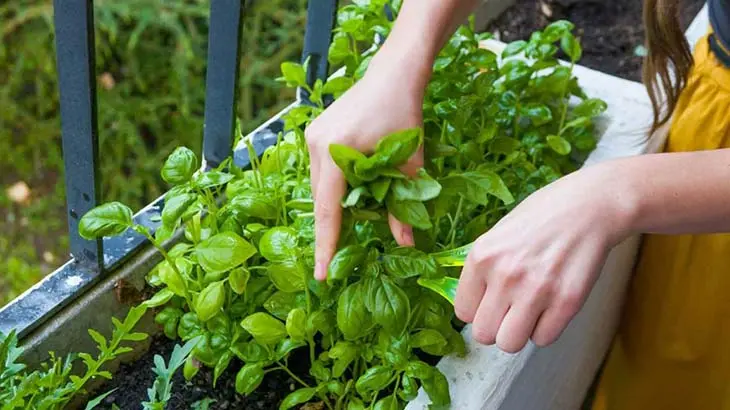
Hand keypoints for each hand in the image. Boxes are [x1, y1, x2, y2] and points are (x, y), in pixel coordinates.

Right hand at [306, 60, 425, 280]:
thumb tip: (406, 244)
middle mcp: (316, 145)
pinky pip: (321, 171)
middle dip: (331, 228)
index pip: (328, 210)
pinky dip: (335, 187)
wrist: (394, 74)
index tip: (322, 275)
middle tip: (337, 260)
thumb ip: (403, 205)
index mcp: (336, 152)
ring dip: (335, 205)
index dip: (327, 245)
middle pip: (321, 200)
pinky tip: (352, 192)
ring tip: (354, 219)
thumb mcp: (409, 162)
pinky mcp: (315, 132)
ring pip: (320, 187)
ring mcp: (312, 137)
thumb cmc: (405, 113)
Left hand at [454, 163, 634, 352]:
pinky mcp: (566, 302)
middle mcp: (504, 276)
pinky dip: (546, 328)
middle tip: (510, 310)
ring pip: (510, 344)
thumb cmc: (543, 216)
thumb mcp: (499, 234)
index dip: (478, 310)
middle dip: (496, 326)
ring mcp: (536, 291)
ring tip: (529, 311)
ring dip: (519, 332)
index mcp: (482, 257)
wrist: (589, 206)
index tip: (491, 302)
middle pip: (483, 334)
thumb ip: (483, 268)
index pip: (463, 312)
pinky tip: (551, 306)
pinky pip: (543, 339)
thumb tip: (473, 304)